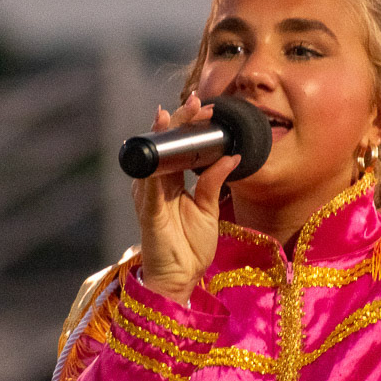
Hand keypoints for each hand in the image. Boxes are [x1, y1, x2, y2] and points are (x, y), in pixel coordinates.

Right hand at [132, 93, 239, 304]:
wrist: (181, 278)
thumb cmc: (190, 246)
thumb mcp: (209, 208)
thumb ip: (215, 182)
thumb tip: (231, 156)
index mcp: (170, 183)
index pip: (176, 147)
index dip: (187, 126)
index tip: (203, 107)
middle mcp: (155, 186)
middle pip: (164, 147)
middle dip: (178, 122)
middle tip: (196, 102)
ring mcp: (149, 199)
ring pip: (153, 159)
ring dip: (164, 136)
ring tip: (175, 115)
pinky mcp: (148, 215)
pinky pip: (149, 188)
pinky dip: (155, 169)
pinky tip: (161, 153)